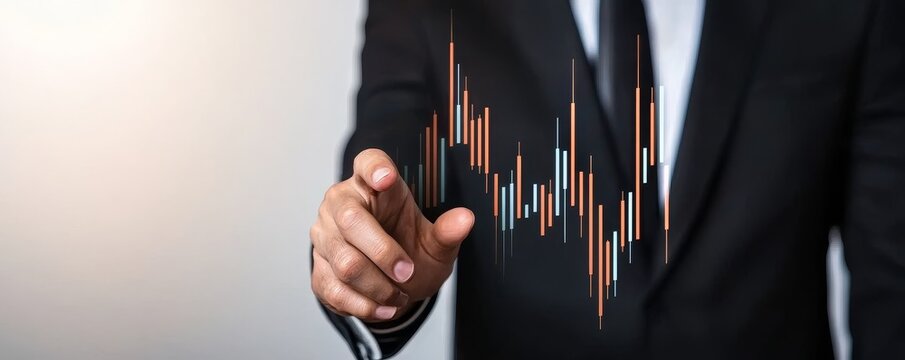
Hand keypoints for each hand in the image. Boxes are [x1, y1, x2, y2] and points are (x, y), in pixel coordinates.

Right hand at [310, 148, 473, 321]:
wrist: (394, 283)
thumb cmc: (411, 249)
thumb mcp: (434, 243)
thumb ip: (447, 232)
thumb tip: (465, 219)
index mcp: (373, 186)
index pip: (367, 163)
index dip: (374, 168)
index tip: (387, 178)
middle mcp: (342, 203)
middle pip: (351, 220)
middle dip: (384, 253)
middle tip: (408, 272)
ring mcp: (324, 235)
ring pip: (344, 261)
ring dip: (378, 287)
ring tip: (399, 296)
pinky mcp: (318, 267)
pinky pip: (334, 288)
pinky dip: (363, 305)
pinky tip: (382, 307)